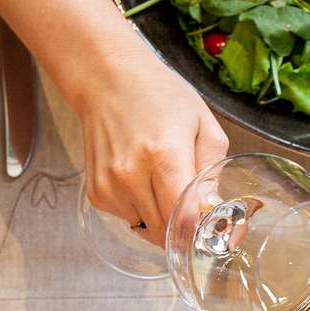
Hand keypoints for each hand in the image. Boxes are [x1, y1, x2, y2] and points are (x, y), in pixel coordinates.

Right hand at [71, 44, 228, 246]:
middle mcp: (131, 175)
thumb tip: (213, 211)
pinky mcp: (96, 193)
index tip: (209, 225)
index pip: (182, 218)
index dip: (198, 228)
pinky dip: (141, 211)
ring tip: (162, 185)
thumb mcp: (203, 124)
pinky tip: (142, 182)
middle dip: (183, 227)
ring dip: (161, 219)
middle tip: (191, 206)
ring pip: (146, 230)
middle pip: (165, 231)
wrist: (108, 80)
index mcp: (164, 156)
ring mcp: (110, 186)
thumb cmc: (161, 97)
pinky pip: (128, 219)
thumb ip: (212, 171)